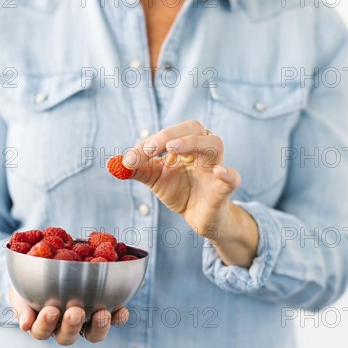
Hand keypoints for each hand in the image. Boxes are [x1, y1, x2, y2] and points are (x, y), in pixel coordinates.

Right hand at [9, 286, 128, 344]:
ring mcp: (86, 322)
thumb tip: (24, 326)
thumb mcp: (21, 288)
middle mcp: (65, 327)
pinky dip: (118, 317)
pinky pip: (114, 320)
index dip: (45, 325)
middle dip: (72, 325)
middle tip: (75, 311)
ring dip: (98, 326)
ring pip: (93, 334)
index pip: (41, 332)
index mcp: (43, 324)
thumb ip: (22, 305)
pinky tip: (121, 310)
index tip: (50, 310)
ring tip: (101, 313)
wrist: (52, 262)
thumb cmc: (32, 281)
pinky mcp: (105, 313)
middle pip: (68, 337)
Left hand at [123, 120, 259, 266]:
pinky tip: (220, 172)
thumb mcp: (155, 179)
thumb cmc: (180, 192)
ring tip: (172, 150)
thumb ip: (137, 170)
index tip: (130, 158)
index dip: (149, 143)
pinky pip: (233, 179)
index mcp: (187, 145)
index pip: (169, 134)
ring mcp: (215, 168)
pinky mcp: (224, 189)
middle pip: (194, 128)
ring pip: (213, 144)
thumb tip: (114, 162)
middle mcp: (203, 151)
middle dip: (170, 134)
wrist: (198, 218)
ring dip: (192, 143)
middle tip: (150, 148)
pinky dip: (228, 174)